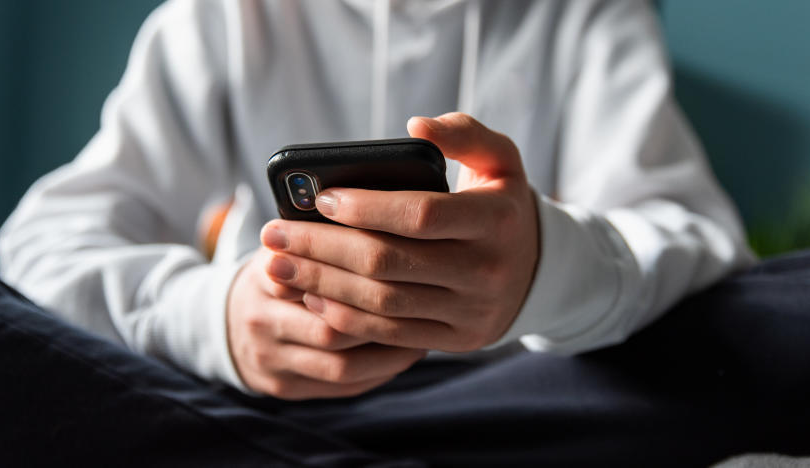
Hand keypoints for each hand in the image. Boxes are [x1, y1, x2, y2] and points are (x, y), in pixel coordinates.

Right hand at [226, 246, 426, 398]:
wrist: (229, 324)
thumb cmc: (279, 274)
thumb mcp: (286, 246)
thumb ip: (319, 236)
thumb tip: (378, 213)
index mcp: (263, 276)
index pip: (315, 278)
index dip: (360, 277)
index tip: (403, 267)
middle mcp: (261, 321)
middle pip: (331, 328)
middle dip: (382, 320)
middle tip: (427, 306)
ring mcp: (271, 360)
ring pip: (341, 365)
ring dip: (389, 351)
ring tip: (426, 332)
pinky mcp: (286, 387)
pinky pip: (342, 386)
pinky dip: (380, 371)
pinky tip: (407, 352)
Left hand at [262, 113, 539, 351]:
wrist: (535, 271)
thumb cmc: (500, 206)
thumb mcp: (500, 160)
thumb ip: (464, 133)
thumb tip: (415, 126)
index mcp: (496, 220)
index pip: (420, 215)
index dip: (366, 208)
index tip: (321, 198)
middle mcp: (486, 271)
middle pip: (389, 262)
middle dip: (323, 247)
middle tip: (274, 233)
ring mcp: (471, 311)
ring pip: (383, 302)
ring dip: (322, 284)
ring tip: (279, 264)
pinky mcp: (456, 339)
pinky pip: (390, 335)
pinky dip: (346, 317)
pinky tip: (312, 296)